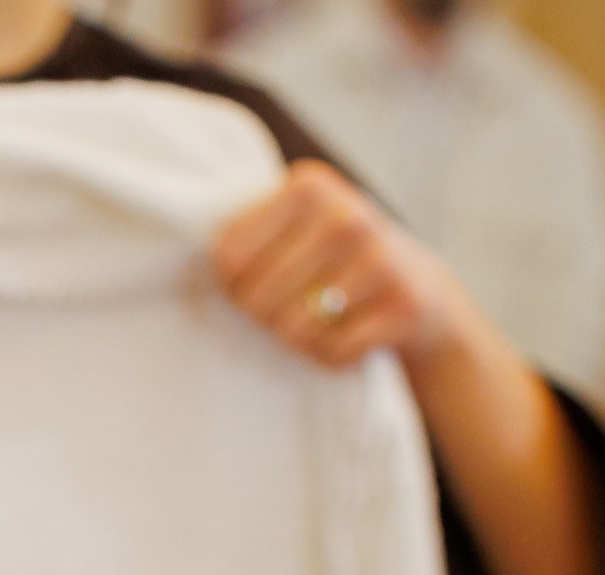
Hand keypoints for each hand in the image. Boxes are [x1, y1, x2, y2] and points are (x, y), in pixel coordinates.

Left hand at [211, 160, 467, 378]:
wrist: (424, 292)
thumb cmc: (339, 262)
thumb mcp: (301, 225)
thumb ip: (252, 228)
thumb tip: (180, 262)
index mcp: (308, 186)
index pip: (228, 256)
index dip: (232, 286)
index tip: (251, 287)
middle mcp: (344, 215)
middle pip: (257, 300)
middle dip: (265, 319)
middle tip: (289, 310)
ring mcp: (377, 260)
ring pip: (292, 331)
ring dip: (298, 342)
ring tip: (321, 322)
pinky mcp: (401, 306)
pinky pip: (331, 354)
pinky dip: (330, 359)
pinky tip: (348, 337)